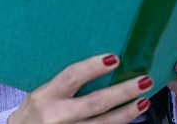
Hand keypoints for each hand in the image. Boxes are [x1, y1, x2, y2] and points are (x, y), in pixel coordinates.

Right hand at [8, 53, 152, 123]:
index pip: (72, 77)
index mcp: (45, 96)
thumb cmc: (32, 113)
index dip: (94, 67)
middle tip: (143, 80)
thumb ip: (61, 84)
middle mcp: (57, 115)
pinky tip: (130, 118)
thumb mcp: (40, 94)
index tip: (114, 58)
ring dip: (128, 112)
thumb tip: (94, 66)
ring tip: (144, 100)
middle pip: (96, 102)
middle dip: (123, 91)